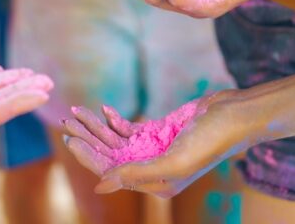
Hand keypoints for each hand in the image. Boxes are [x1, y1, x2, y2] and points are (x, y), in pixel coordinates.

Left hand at [63, 91, 245, 197]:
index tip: (68, 139)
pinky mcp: (156, 131)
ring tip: (76, 111)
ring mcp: (152, 148)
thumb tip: (101, 184)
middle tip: (66, 121)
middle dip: (87, 138)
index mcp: (153, 184)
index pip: (111, 172)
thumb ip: (135, 173)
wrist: (228, 116)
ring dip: (96, 126)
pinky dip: (114, 119)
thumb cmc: (206, 142)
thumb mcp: (171, 162)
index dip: (88, 156)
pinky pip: (129, 128)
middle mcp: (150, 168)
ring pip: (115, 139)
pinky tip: (103, 110)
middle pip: (109, 154)